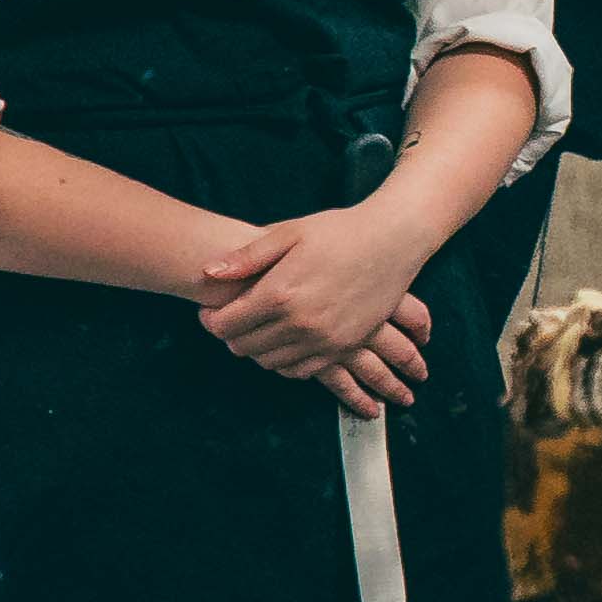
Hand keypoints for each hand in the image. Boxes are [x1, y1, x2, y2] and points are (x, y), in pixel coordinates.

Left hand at [195, 205, 434, 401]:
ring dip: (258, 350)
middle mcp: (300, 323)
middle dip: (231, 335)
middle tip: (233, 318)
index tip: (210, 310)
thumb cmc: (339, 231)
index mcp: (280, 293)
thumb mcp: (289, 233)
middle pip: (244, 347)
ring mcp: (324, 339)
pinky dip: (286, 362)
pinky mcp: (344, 347)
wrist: (393, 240)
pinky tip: (285, 341)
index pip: (226, 325)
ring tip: (260, 328)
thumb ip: (247, 257)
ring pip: (270, 363)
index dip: (210, 320)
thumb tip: (208, 273)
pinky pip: (301, 370)